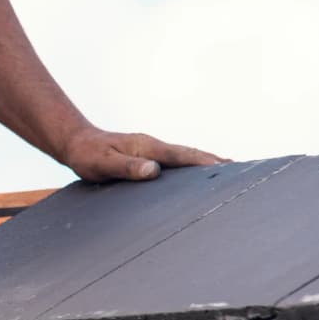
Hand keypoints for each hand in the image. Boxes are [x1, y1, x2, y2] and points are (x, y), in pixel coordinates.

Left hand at [60, 127, 230, 182]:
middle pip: (191, 155)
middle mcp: (154, 147)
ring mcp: (152, 151)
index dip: (205, 163)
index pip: (183, 155)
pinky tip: (197, 177)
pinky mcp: (148, 157)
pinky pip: (175, 163)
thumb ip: (127, 168)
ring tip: (230, 173)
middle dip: (216, 163)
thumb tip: (154, 170)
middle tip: (242, 172)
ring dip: (206, 164)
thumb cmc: (87, 156)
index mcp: (148, 147)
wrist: (76, 143)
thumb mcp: (103, 164)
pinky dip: (191, 167)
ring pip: (185, 158)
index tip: (228, 168)